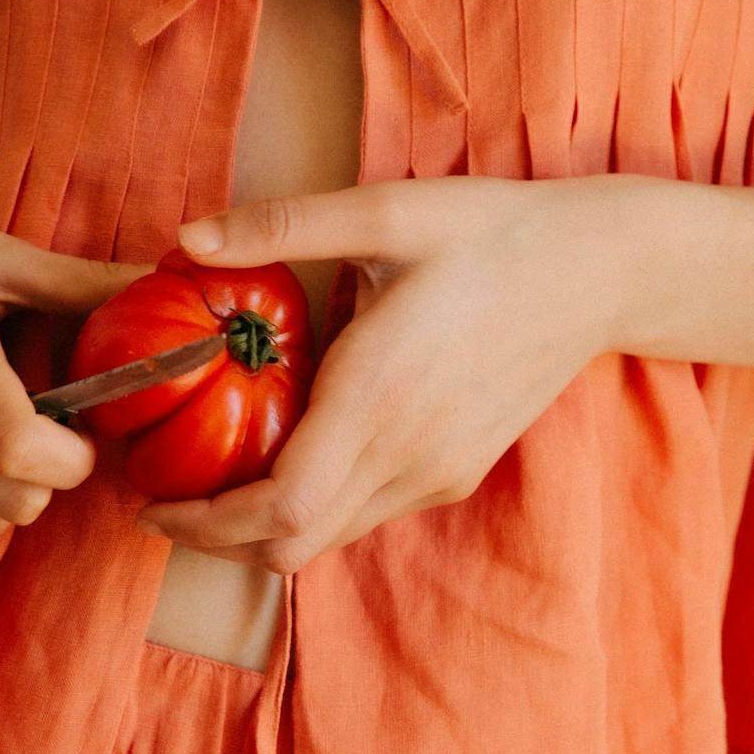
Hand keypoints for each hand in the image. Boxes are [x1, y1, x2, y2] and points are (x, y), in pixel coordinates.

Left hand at [134, 175, 625, 573]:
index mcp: (380, 393)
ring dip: (264, 528)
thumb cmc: (493, 231)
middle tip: (163, 502)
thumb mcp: (389, 210)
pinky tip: (289, 459)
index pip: (281, 508)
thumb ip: (283, 225)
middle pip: (293, 543)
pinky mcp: (458, 472)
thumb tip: (187, 239)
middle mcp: (409, 452)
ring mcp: (439, 471)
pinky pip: (366, 515)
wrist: (602, 270)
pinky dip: (313, 510)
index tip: (152, 503)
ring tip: (212, 483)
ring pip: (330, 539)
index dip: (207, 522)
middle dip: (217, 537)